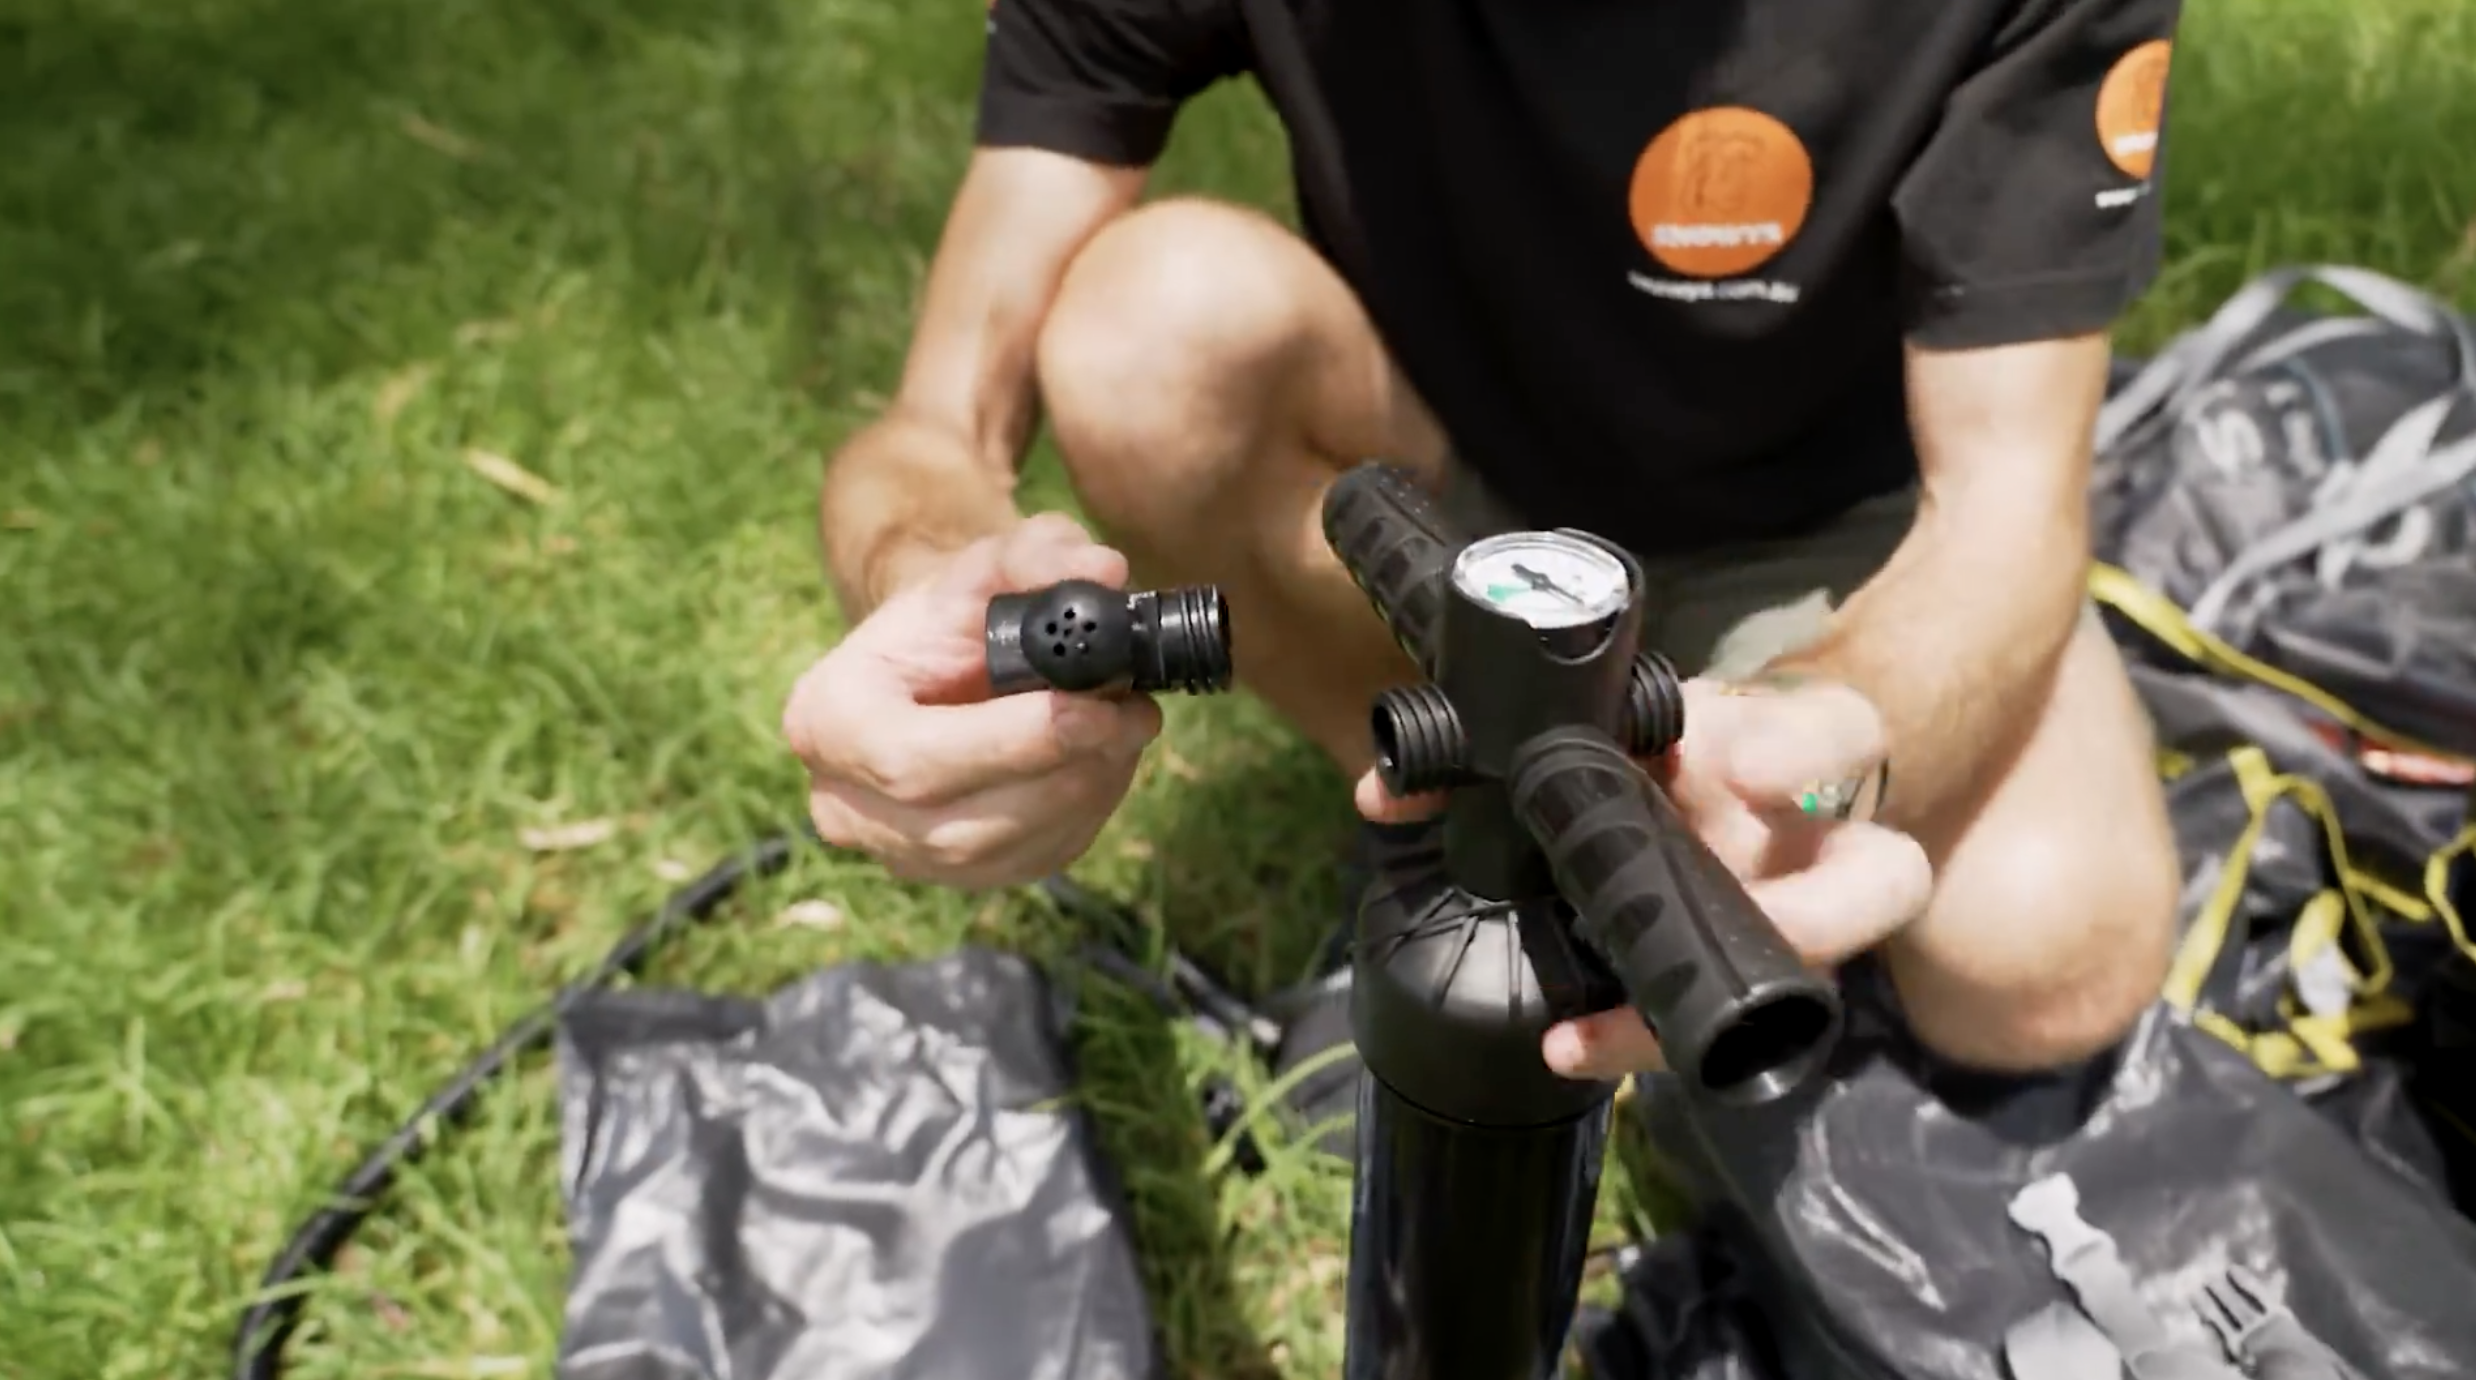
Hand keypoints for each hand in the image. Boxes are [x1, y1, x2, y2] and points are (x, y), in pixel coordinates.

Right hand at [784, 515, 1163, 889]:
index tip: (1087, 709)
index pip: (911, 757)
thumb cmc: (952, 615)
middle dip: (1060, 772)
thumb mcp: (984, 564)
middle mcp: (843, 802)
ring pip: (1002, 851)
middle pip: (959, 823)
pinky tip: (1104, 763)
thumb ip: (1037, 553)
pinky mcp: (951, 877)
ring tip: (1125, 729)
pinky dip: (1083, 814)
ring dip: (1083, 793)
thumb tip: (1102, 572)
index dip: (1007, 743)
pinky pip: (1027, 861)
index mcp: (827, 718)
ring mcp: (895, 851)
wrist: (933, 665)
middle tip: (1131, 719)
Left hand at [1354, 675, 1934, 1080]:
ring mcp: (1795, 918)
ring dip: (1695, 1009)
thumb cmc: (1662, 744)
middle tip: (1714, 935)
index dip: (1805, 747)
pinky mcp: (1747, 978)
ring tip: (1589, 1033)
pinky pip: (1714, 1021)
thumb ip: (1499, 743)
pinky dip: (1635, 1034)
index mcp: (1792, 747)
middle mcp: (1817, 841)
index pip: (1843, 729)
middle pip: (1882, 880)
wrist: (1700, 788)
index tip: (1742, 770)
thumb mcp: (1604, 719)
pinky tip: (1568, 1044)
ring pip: (1806, 978)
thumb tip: (1385, 787)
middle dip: (1811, 917)